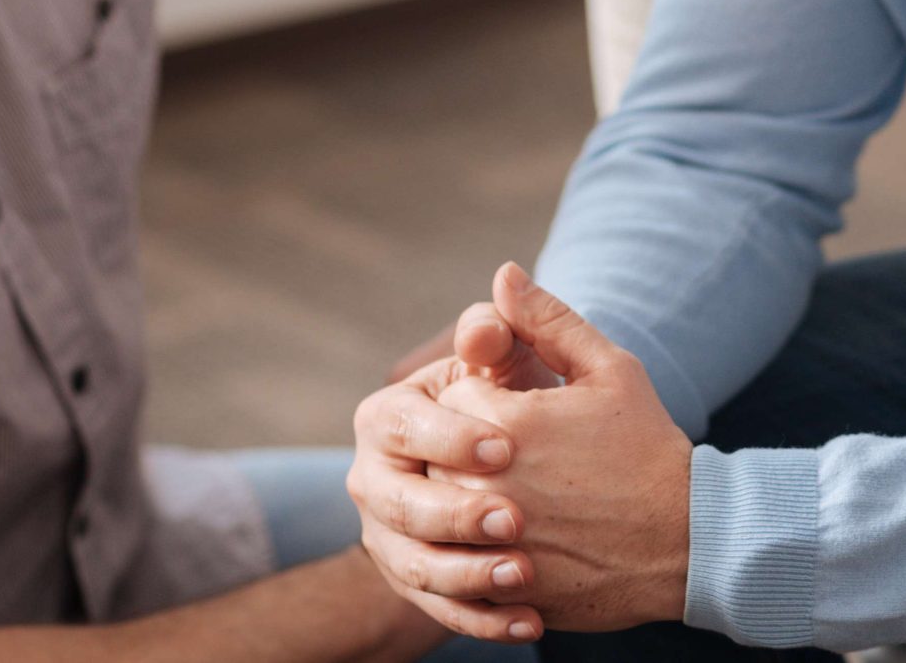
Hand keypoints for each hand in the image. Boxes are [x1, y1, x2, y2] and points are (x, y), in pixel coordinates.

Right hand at [348, 340, 543, 641]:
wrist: (532, 467)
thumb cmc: (517, 401)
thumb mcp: (514, 365)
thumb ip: (504, 333)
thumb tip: (504, 285)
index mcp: (387, 415)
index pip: (403, 424)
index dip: (450, 436)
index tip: (508, 447)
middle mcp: (373, 479)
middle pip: (398, 504)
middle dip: (455, 514)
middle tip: (515, 520)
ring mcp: (388, 537)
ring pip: (413, 566)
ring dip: (467, 575)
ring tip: (523, 574)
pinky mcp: (415, 583)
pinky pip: (440, 609)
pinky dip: (483, 619)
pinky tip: (529, 620)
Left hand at [358, 266, 692, 635]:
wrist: (687, 541)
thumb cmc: (647, 447)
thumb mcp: (608, 370)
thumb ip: (548, 320)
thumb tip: (504, 274)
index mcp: (499, 421)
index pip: (450, 399)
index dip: (489, 405)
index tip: (528, 418)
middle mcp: (480, 483)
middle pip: (434, 457)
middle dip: (470, 456)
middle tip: (532, 463)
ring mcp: (485, 543)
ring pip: (439, 516)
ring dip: (467, 507)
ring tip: (528, 503)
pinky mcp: (496, 589)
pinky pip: (458, 568)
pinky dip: (477, 558)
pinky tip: (525, 545)